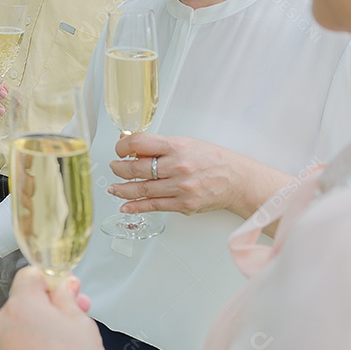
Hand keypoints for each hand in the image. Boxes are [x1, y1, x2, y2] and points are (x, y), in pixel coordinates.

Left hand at [0, 268, 112, 349]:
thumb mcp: (81, 322)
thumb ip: (67, 297)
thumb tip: (64, 286)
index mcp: (21, 306)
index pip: (29, 276)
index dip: (49, 282)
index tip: (63, 290)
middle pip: (21, 304)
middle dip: (44, 309)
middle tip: (69, 320)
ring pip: (13, 330)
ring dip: (32, 333)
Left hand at [108, 133, 291, 219]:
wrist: (237, 179)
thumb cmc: (212, 159)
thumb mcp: (186, 143)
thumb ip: (159, 146)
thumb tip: (131, 146)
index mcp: (177, 146)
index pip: (140, 143)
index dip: (123, 146)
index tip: (119, 149)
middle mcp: (178, 166)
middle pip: (137, 168)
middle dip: (119, 169)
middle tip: (114, 167)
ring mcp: (180, 187)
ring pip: (142, 189)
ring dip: (123, 189)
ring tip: (114, 188)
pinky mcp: (183, 205)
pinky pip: (154, 206)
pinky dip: (136, 206)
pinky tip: (126, 206)